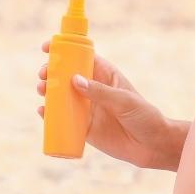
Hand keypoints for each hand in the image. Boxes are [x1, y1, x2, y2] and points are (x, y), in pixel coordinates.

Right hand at [36, 40, 169, 167]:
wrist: (152, 145)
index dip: (64, 51)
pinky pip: (63, 119)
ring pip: (61, 96)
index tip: (47, 48)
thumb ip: (100, 91)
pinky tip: (43, 111)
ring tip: (42, 90)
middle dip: (51, 72)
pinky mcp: (84, 127)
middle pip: (66, 76)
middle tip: (43, 75)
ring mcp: (88, 108)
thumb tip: (74, 80)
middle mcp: (94, 90)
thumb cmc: (144, 117)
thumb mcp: (124, 100)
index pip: (82, 58)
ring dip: (47, 91)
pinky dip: (50, 114)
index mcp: (105, 75)